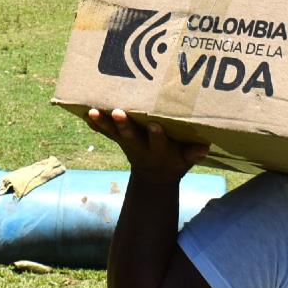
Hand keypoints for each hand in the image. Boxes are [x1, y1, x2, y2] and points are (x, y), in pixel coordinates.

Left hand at [86, 108, 209, 184]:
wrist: (154, 175)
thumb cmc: (175, 161)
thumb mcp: (187, 161)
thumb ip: (193, 154)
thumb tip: (204, 147)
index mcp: (159, 150)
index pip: (158, 142)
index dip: (156, 135)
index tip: (154, 125)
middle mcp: (140, 147)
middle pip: (130, 136)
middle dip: (124, 125)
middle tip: (118, 112)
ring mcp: (126, 143)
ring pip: (112, 133)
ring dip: (103, 122)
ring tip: (93, 111)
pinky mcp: (117, 140)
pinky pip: (103, 132)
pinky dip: (94, 124)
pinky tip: (82, 111)